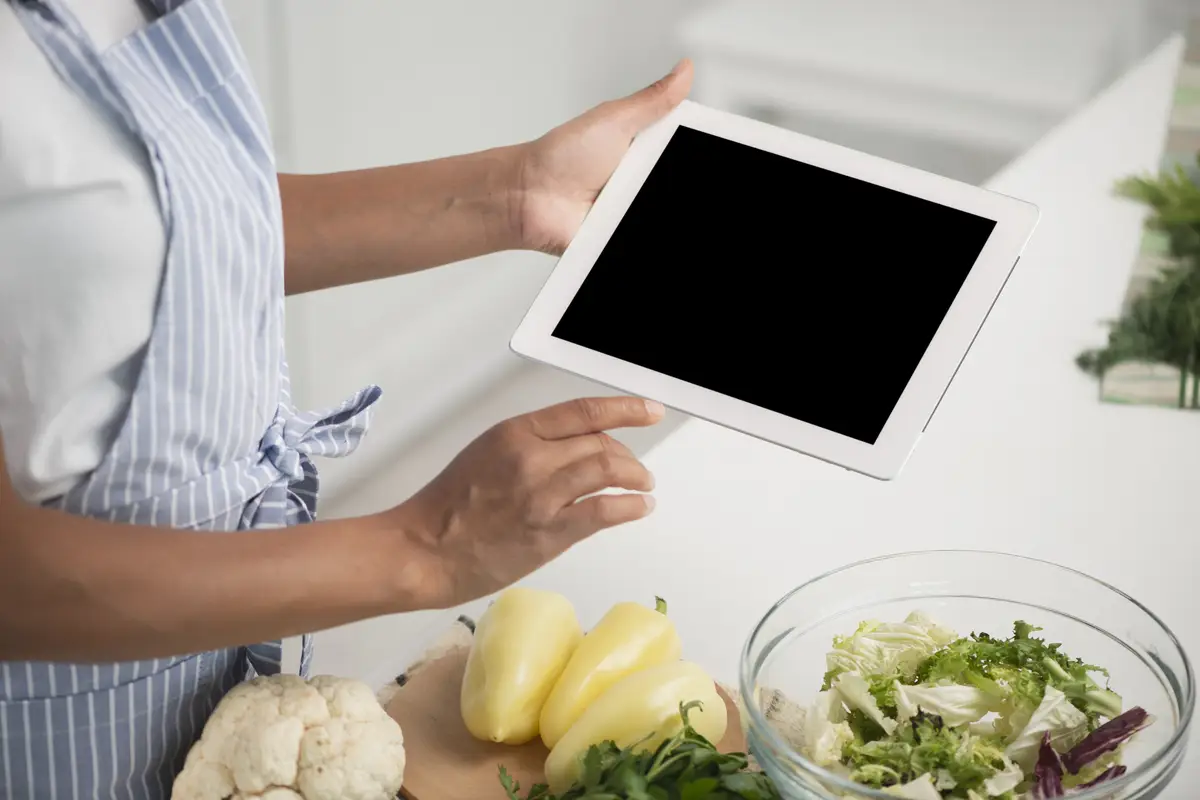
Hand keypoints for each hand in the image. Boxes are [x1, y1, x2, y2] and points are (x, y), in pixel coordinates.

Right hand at [392, 397, 664, 607]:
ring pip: (608, 470)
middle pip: (600, 443)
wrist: (424, 549)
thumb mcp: (486, 454)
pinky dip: (630, 506)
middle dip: (626, 454)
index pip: (583, 411)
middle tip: (635, 467)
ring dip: (636, 477)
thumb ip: (529, 446)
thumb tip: (574, 448)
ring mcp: (542, 495)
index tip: (649, 410)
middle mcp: (531, 457)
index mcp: (515, 433)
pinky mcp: (549, 532)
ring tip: (644, 484)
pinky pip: (604, 510)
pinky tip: (640, 507)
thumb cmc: (447, 507)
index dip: (625, 409)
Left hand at [513, 60, 693, 254]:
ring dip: (655, 207)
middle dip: (678, 178)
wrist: (528, 197)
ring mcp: (633, 212)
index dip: (703, 152)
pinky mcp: (622, 240)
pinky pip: (643, 241)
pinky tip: (630, 223)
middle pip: (680, 185)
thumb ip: (653, 101)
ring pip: (666, 215)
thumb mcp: (614, 120)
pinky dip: (638, 236)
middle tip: (652, 176)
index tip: (714, 151)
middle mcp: (643, 183)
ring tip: (634, 197)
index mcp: (646, 151)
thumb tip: (684, 71)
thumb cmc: (560, 158)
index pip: (688, 152)